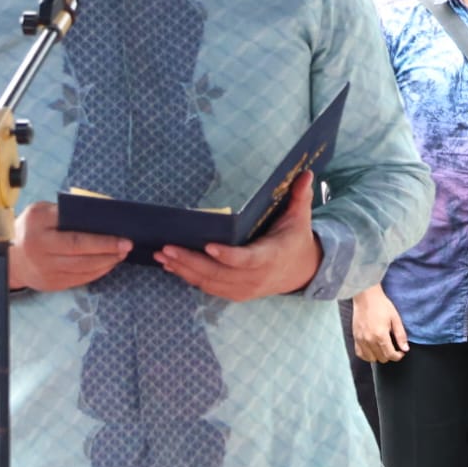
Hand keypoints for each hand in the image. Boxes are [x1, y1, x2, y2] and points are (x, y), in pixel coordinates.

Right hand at [6, 201, 130, 291]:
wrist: (10, 258)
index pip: (73, 233)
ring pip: (83, 268)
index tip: (121, 234)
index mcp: (37, 226)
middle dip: (108, 250)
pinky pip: (80, 279)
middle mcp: (40, 249)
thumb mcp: (41, 212)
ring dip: (107, 262)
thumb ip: (64, 212)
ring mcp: (45, 270)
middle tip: (127, 246)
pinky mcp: (52, 284)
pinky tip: (108, 263)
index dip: (100, 237)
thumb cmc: (31, 228)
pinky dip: (97, 271)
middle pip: (80, 253)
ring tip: (121, 254)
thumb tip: (100, 215)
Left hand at [157, 171, 322, 300]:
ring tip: (161, 255)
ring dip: (184, 270)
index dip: (228, 256)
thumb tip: (305, 173)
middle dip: (191, 261)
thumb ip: (300, 196)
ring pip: (210, 283)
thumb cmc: (295, 239)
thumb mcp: (300, 217)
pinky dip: (189, 277)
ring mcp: (245, 288)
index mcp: (271, 256)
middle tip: (167, 248)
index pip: (248, 260)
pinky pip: (209, 288)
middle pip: (219, 274)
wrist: (301, 271)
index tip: (209, 246)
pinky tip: (171, 266)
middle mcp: (256, 277)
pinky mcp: (235, 294)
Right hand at [352, 284, 408, 362]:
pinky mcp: (355, 337)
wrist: (366, 296)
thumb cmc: (381, 305)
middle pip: (381, 358)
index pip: (390, 355)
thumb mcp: (395, 318)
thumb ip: (401, 335)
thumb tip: (405, 349)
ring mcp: (361, 340)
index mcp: (380, 335)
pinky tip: (372, 350)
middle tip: (393, 348)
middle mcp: (369, 340)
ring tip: (383, 348)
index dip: (398, 356)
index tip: (401, 352)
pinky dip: (367, 355)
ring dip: (379, 356)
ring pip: (371, 358)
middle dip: (390, 355)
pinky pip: (360, 354)